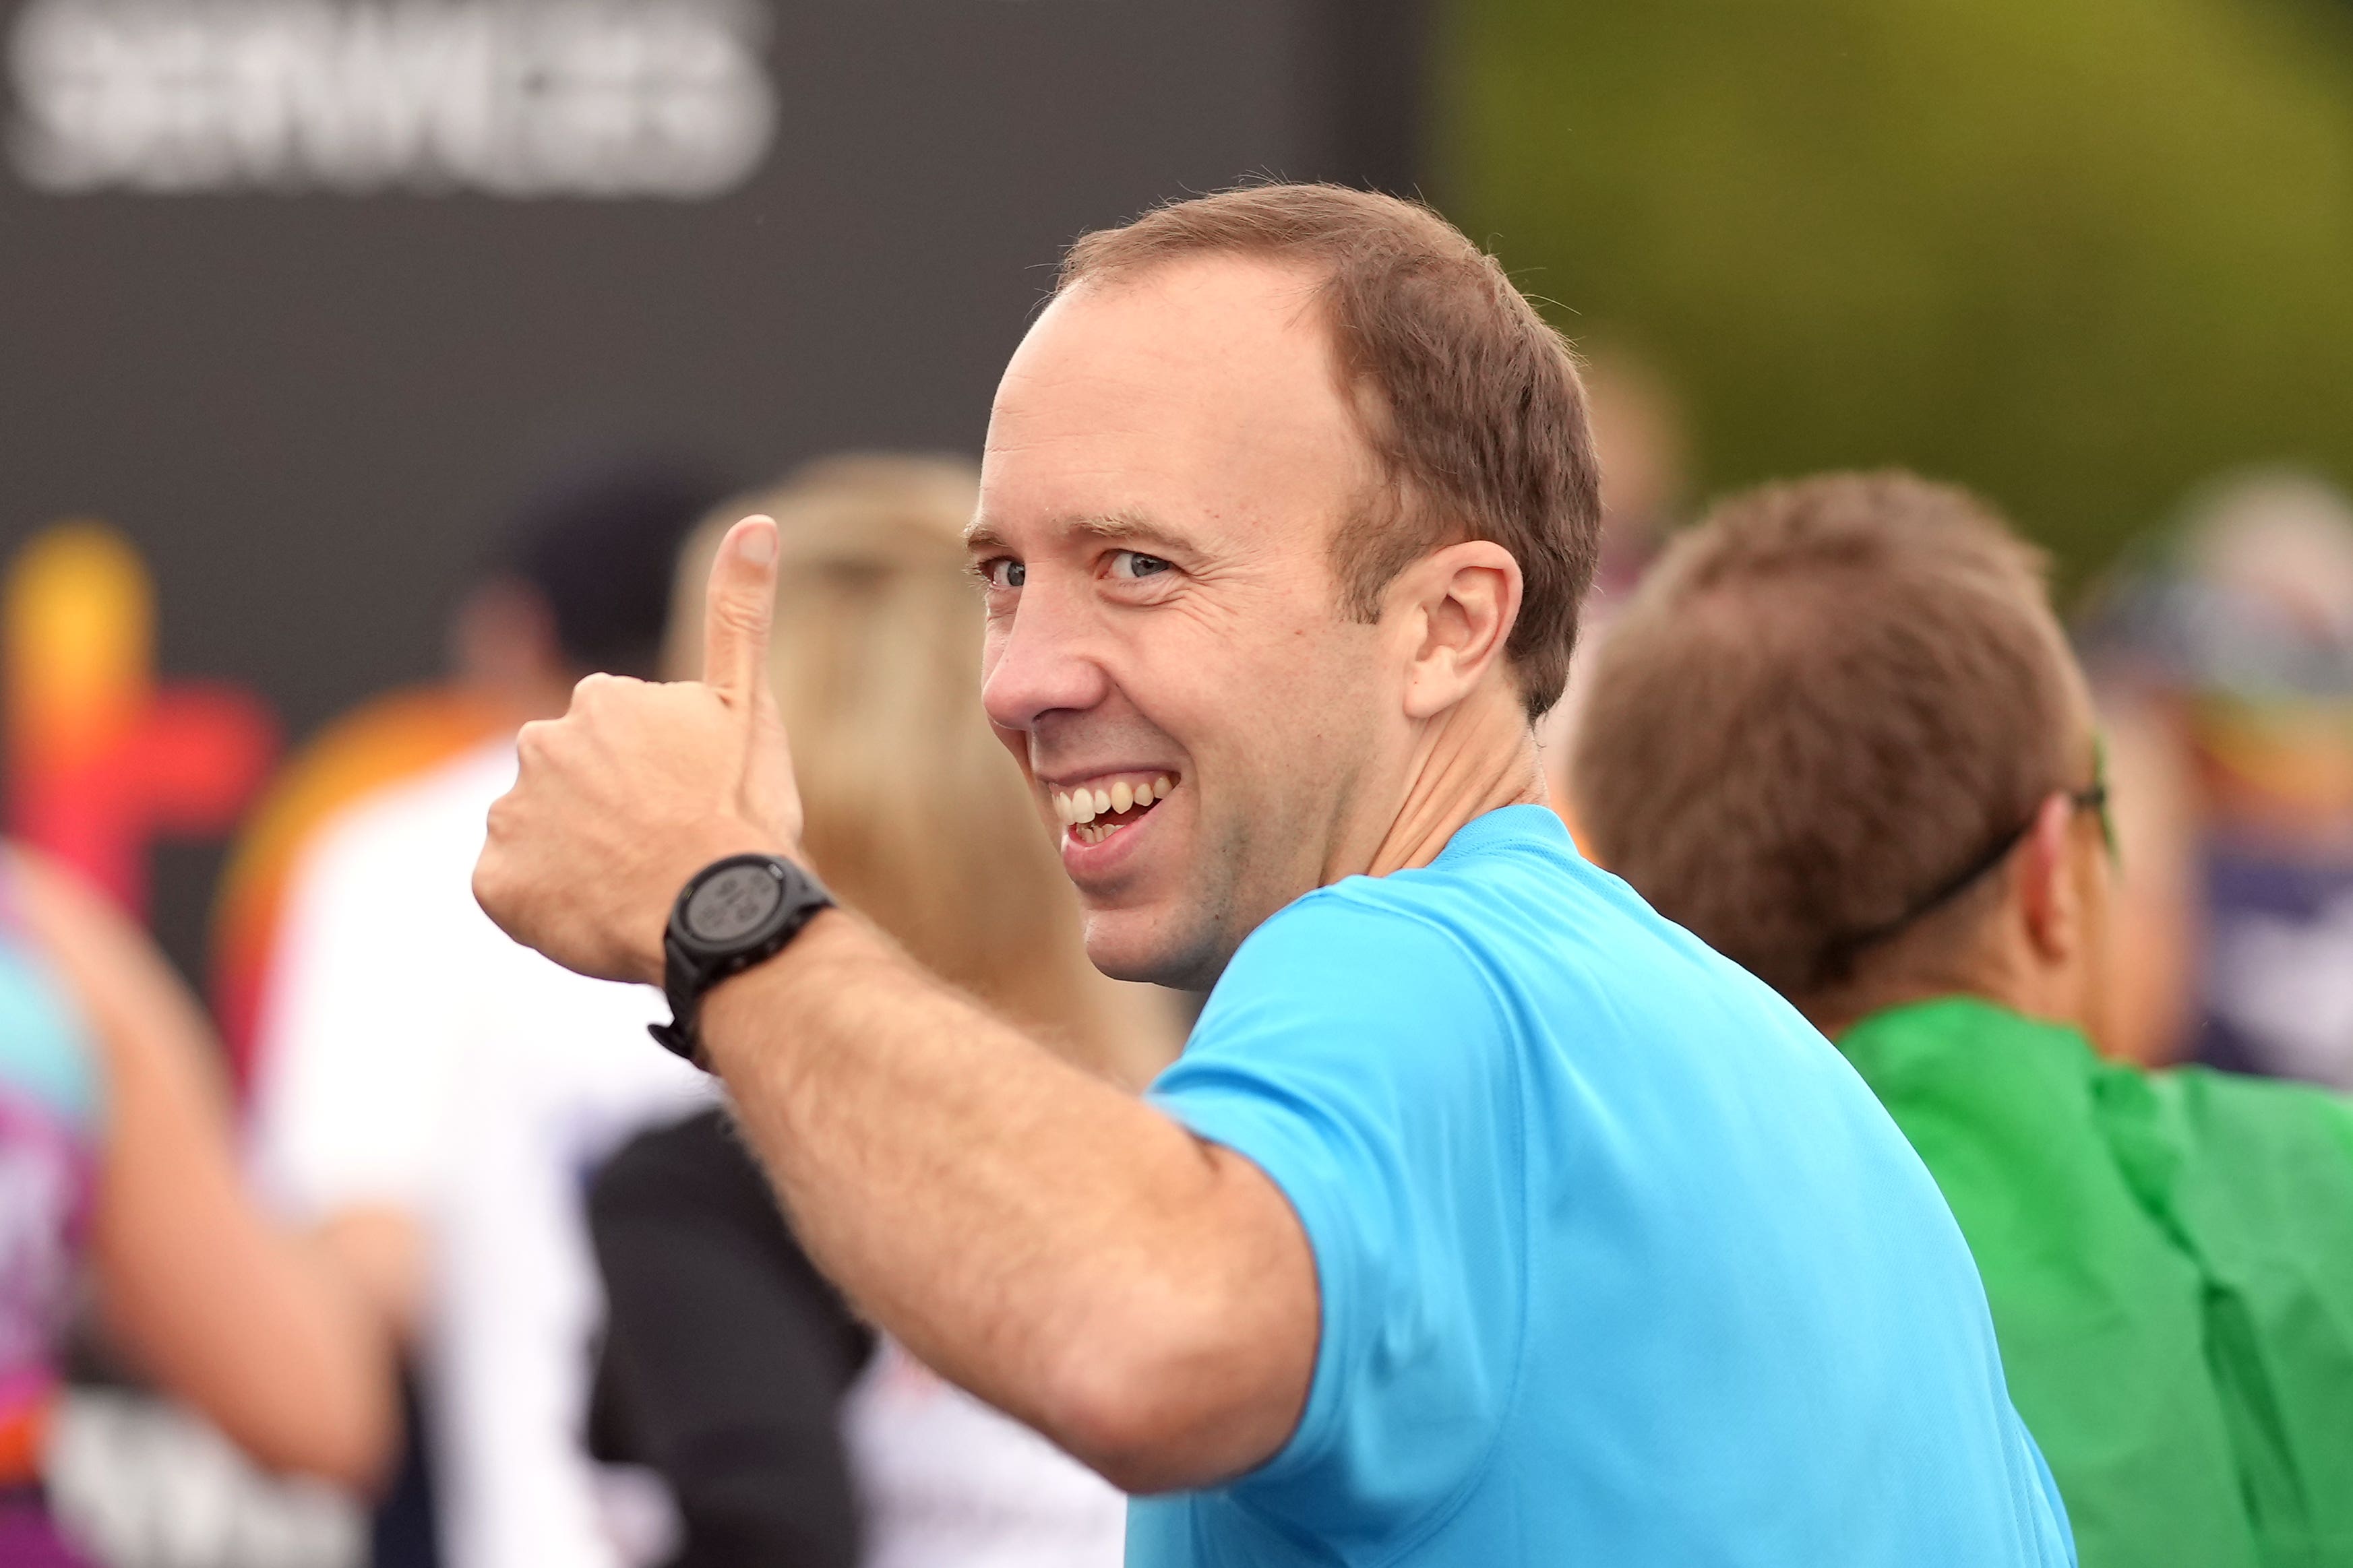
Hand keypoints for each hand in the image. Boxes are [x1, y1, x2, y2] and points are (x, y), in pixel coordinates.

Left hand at [473, 516, 804, 984]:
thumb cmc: (741, 811)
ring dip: (578, 858)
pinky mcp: (493, 883)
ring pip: (543, 835)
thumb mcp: (748, 705)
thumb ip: (740, 613)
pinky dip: (547, 904)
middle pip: (573, 784)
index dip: (661, 779)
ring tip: (637, 886)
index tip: (692, 806)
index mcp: (600, 700)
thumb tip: (756, 521)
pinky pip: (514, 892)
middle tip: (665, 849)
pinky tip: (597, 912)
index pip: (619, 742)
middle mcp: (540, 744)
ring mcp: (512, 814)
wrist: (716, 912)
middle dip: (610, 813)